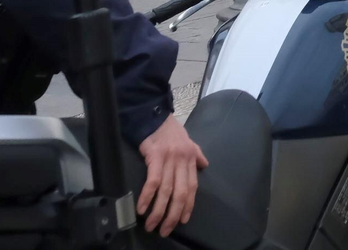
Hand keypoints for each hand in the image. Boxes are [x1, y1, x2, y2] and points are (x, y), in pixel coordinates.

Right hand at [137, 115, 208, 235]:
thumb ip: (197, 155)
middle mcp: (183, 161)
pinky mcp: (155, 157)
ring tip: (152, 225)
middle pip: (181, 193)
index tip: (183, 220)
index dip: (188, 206)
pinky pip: (153, 181)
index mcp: (191, 159)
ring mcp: (170, 159)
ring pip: (167, 191)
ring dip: (158, 211)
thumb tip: (205, 165)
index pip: (192, 188)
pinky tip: (142, 209)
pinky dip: (148, 197)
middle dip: (173, 214)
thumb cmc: (171, 132)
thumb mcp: (189, 142)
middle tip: (165, 229)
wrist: (155, 116)